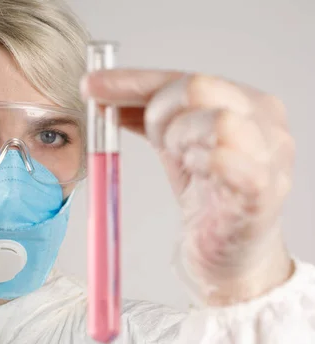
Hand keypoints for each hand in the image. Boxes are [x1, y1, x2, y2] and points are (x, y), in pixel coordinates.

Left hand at [81, 70, 294, 305]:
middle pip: (196, 88)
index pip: (181, 77)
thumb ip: (144, 116)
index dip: (132, 81)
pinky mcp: (260, 190)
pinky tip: (197, 172)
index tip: (90, 86)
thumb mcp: (173, 145)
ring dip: (181, 140)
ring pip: (214, 121)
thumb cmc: (208, 194)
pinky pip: (225, 160)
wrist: (231, 253)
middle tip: (156, 140)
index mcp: (241, 100)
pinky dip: (201, 162)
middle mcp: (262, 119)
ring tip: (186, 161)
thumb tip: (100, 93)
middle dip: (157, 114)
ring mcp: (267, 154)